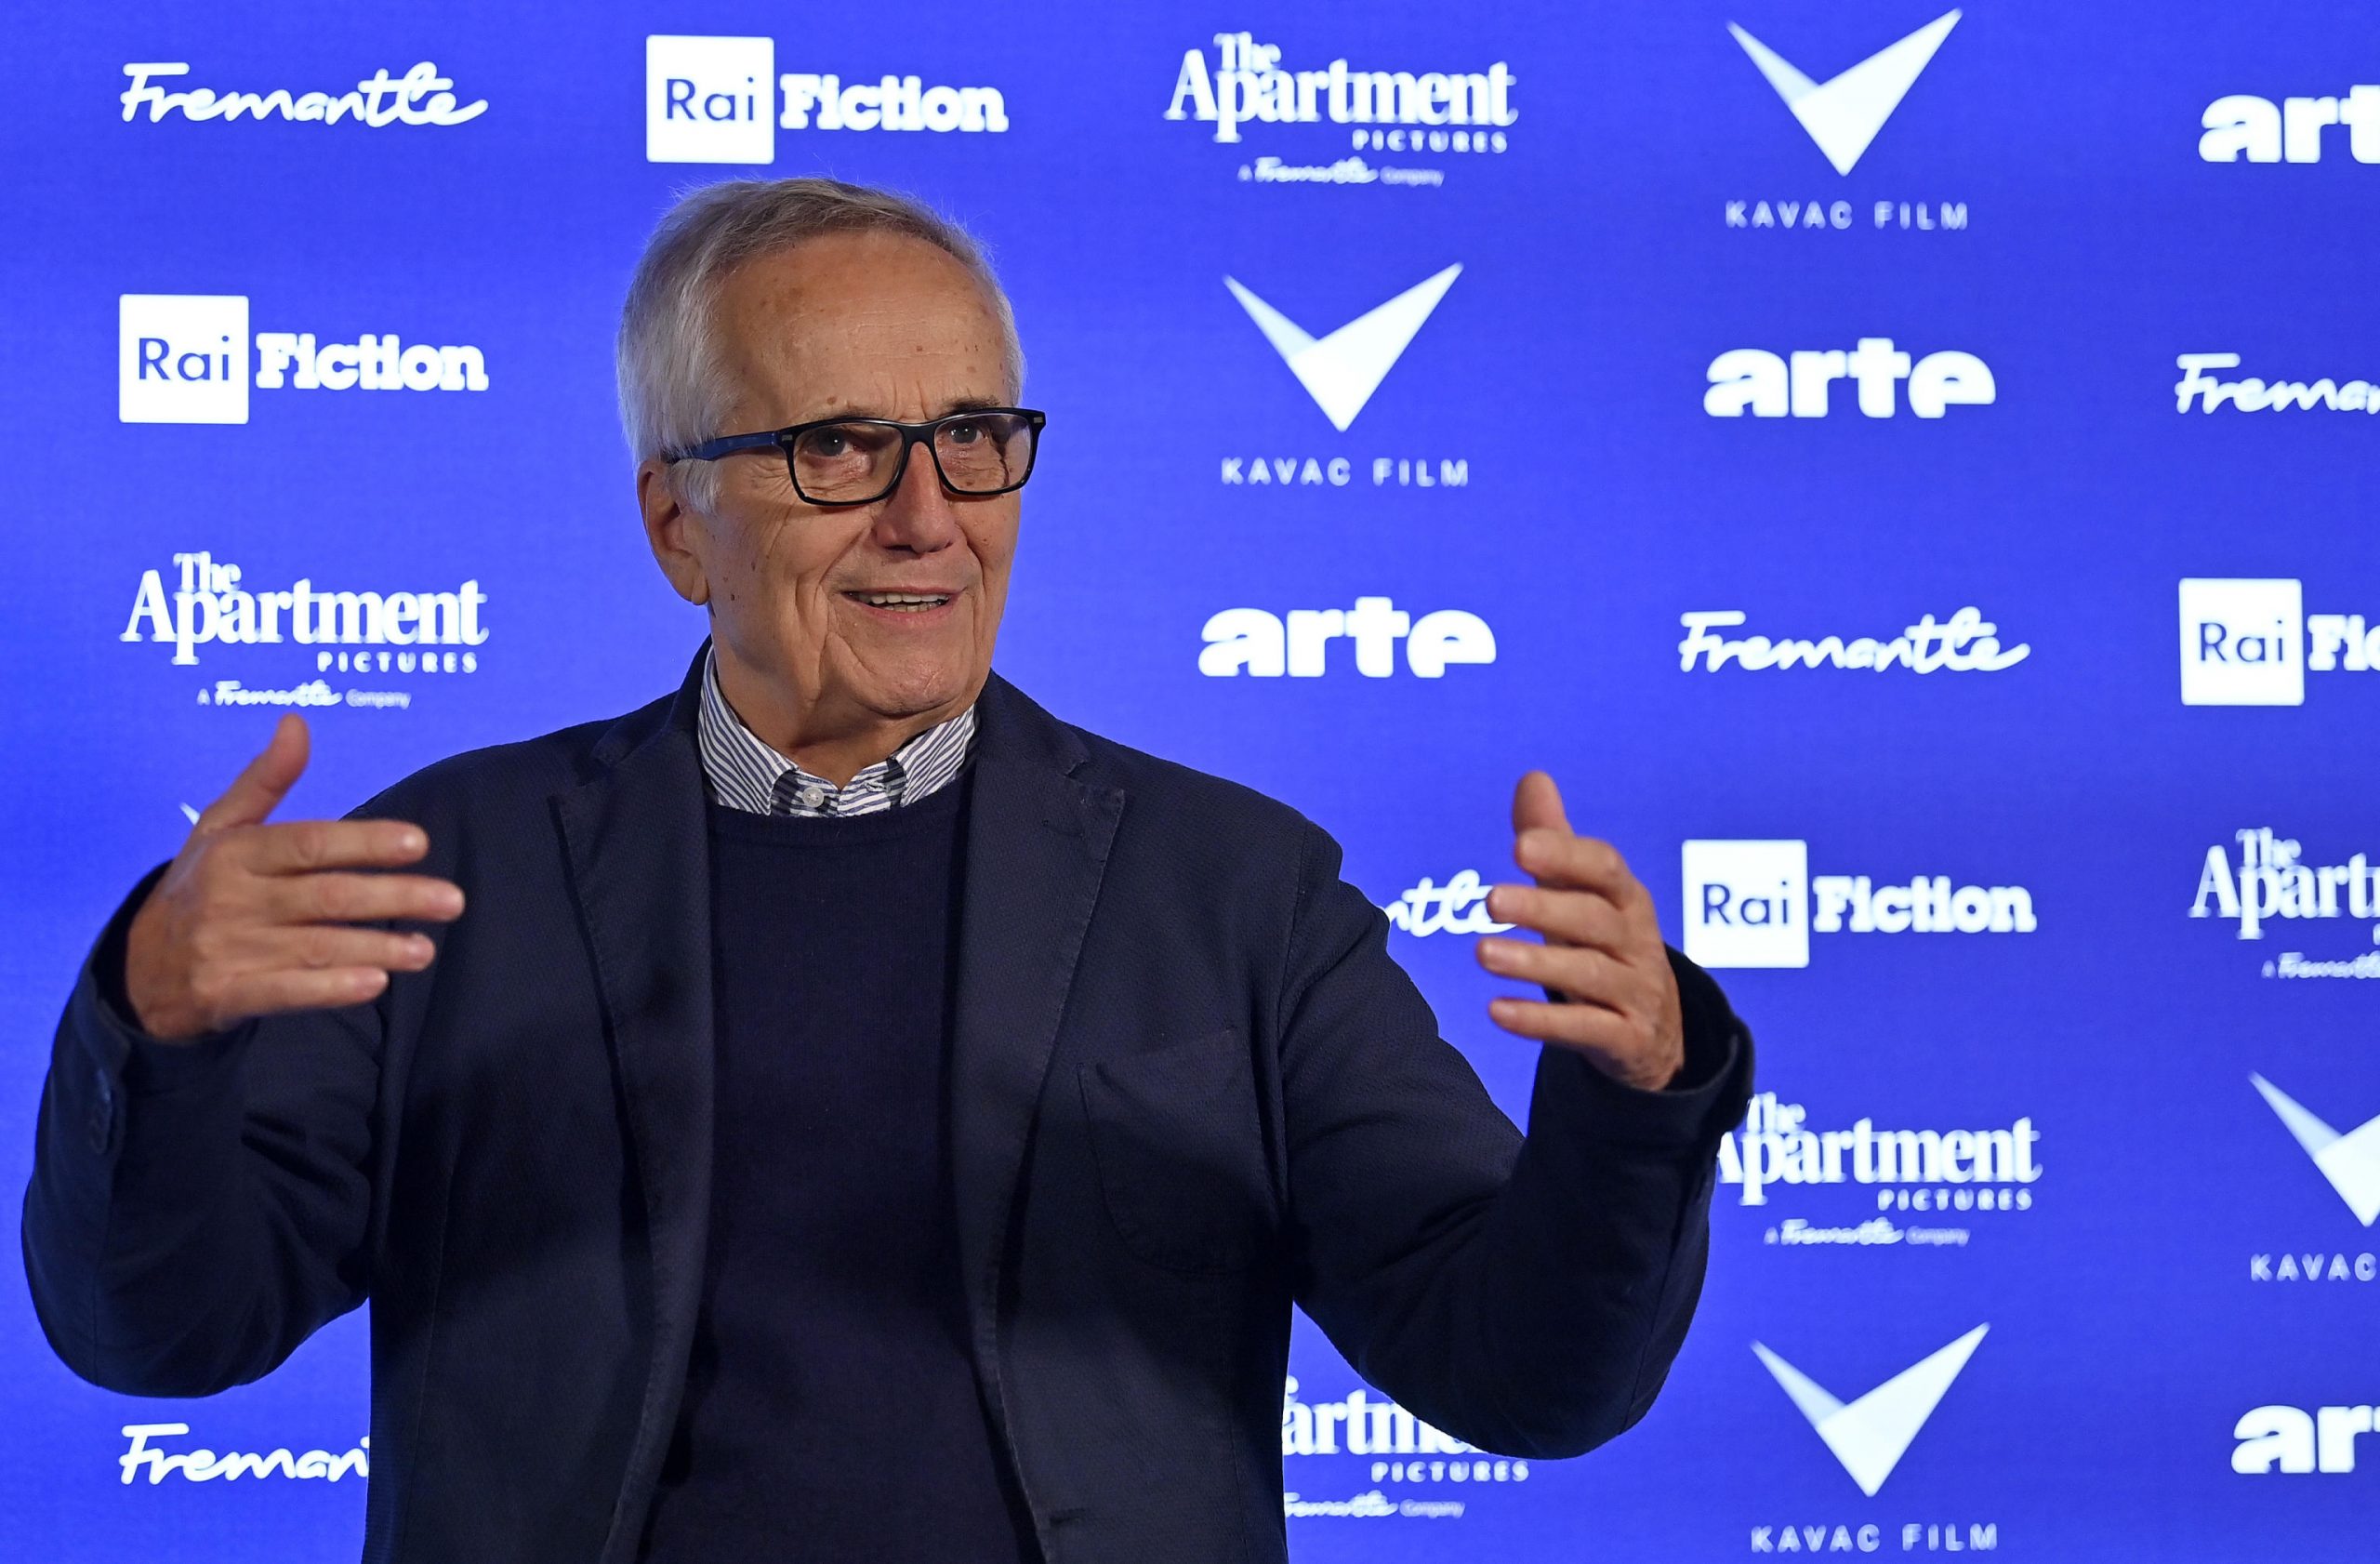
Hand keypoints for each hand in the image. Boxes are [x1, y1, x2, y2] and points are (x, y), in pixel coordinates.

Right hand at [123, 716, 464, 1041]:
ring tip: (426, 948)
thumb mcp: (221, 828)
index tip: (419, 843)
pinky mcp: (225, 995)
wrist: (142, 969)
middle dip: (393, 897)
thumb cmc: (199, 887)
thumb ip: (265, 780)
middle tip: (451, 900)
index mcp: (233, 853)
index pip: (309, 844)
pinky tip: (375, 983)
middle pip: (325, 896)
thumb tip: (296, 722)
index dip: (365, 842)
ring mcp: (226, 949)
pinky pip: (285, 992)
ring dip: (377, 947)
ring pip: (316, 947)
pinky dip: (330, 989)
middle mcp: (230, 899)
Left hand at [1474, 772, 1684, 1090]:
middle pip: (1593, 920)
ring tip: (1482, 953)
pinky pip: (1584, 1029)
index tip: (1519, 845)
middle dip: (1544, 907)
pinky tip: (1497, 1011)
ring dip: (1534, 963)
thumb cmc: (1605, 948)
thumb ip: (1555, 844)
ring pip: (1588, 975)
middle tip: (1489, 900)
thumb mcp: (1584, 897)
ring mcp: (1635, 992)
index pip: (1604, 869)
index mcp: (1627, 898)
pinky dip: (1541, 1021)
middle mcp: (1637, 942)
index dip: (1565, 855)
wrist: (1655, 1034)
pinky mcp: (1625, 1038)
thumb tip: (1533, 778)